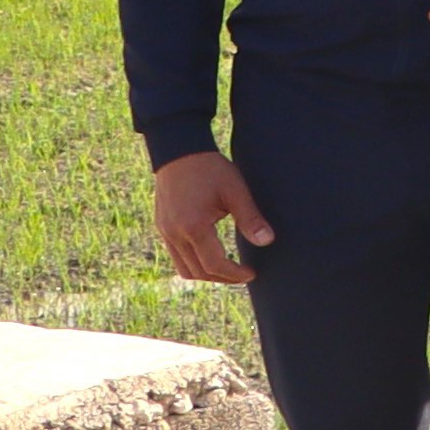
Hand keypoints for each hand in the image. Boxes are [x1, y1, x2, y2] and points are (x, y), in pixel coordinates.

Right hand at [152, 153, 273, 284]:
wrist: (179, 151)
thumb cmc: (210, 169)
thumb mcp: (235, 191)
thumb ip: (251, 218)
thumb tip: (267, 241)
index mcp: (193, 227)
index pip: (214, 264)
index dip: (234, 274)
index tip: (252, 273)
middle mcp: (174, 233)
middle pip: (198, 272)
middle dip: (223, 278)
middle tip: (244, 275)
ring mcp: (164, 231)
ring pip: (184, 268)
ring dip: (207, 273)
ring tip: (229, 269)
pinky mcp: (162, 227)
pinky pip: (176, 256)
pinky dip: (194, 262)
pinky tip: (212, 255)